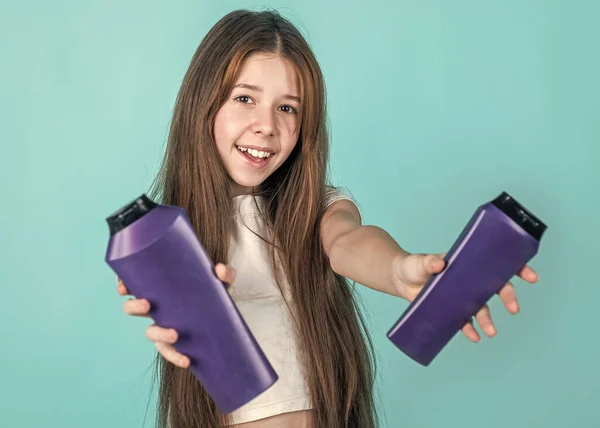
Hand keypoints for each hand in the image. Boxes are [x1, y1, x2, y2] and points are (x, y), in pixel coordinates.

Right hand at [116, 263, 236, 366]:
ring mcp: (165, 325)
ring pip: (150, 333)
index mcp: (160, 289)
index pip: (135, 285)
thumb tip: (220, 271)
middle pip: (133, 309)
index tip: (123, 288)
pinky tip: (187, 360)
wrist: (224, 311)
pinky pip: (170, 352)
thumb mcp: (220, 280)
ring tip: (175, 335)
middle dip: (134, 308)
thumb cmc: (214, 289)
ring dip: (159, 335)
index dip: (123, 286)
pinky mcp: (177, 342)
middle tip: (147, 305)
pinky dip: (176, 357)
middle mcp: (157, 308)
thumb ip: (224, 273)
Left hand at [392, 253, 538, 342]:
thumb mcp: (420, 261)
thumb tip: (439, 264)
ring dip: (488, 319)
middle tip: (513, 308)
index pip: (495, 264)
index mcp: (466, 263)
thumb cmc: (414, 265)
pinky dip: (470, 329)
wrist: (400, 280)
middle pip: (494, 287)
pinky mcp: (451, 309)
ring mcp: (461, 295)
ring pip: (481, 307)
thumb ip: (429, 262)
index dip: (515, 268)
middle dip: (508, 297)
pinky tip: (473, 336)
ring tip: (491, 331)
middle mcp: (468, 280)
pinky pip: (465, 321)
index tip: (530, 276)